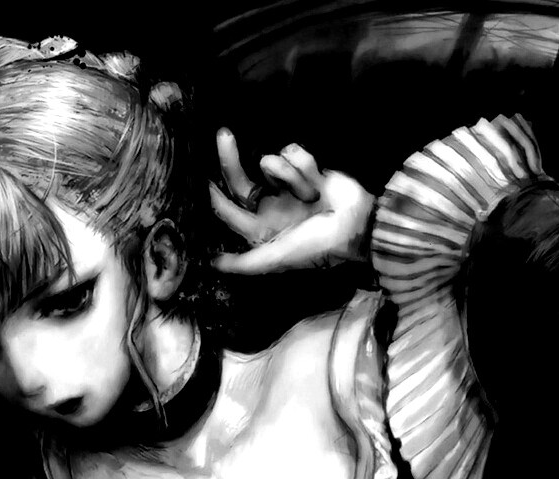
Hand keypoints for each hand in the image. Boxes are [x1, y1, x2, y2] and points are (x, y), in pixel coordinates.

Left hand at [209, 129, 373, 273]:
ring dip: (290, 177)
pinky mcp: (306, 169)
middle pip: (239, 179)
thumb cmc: (317, 247)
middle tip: (223, 135)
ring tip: (309, 196)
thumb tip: (212, 264)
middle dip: (229, 159)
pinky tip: (318, 185)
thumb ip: (244, 263)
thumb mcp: (277, 258)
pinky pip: (293, 153)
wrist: (359, 224)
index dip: (212, 195)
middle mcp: (268, 205)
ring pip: (270, 163)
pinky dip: (306, 168)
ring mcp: (287, 186)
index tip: (199, 176)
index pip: (227, 208)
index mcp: (258, 227)